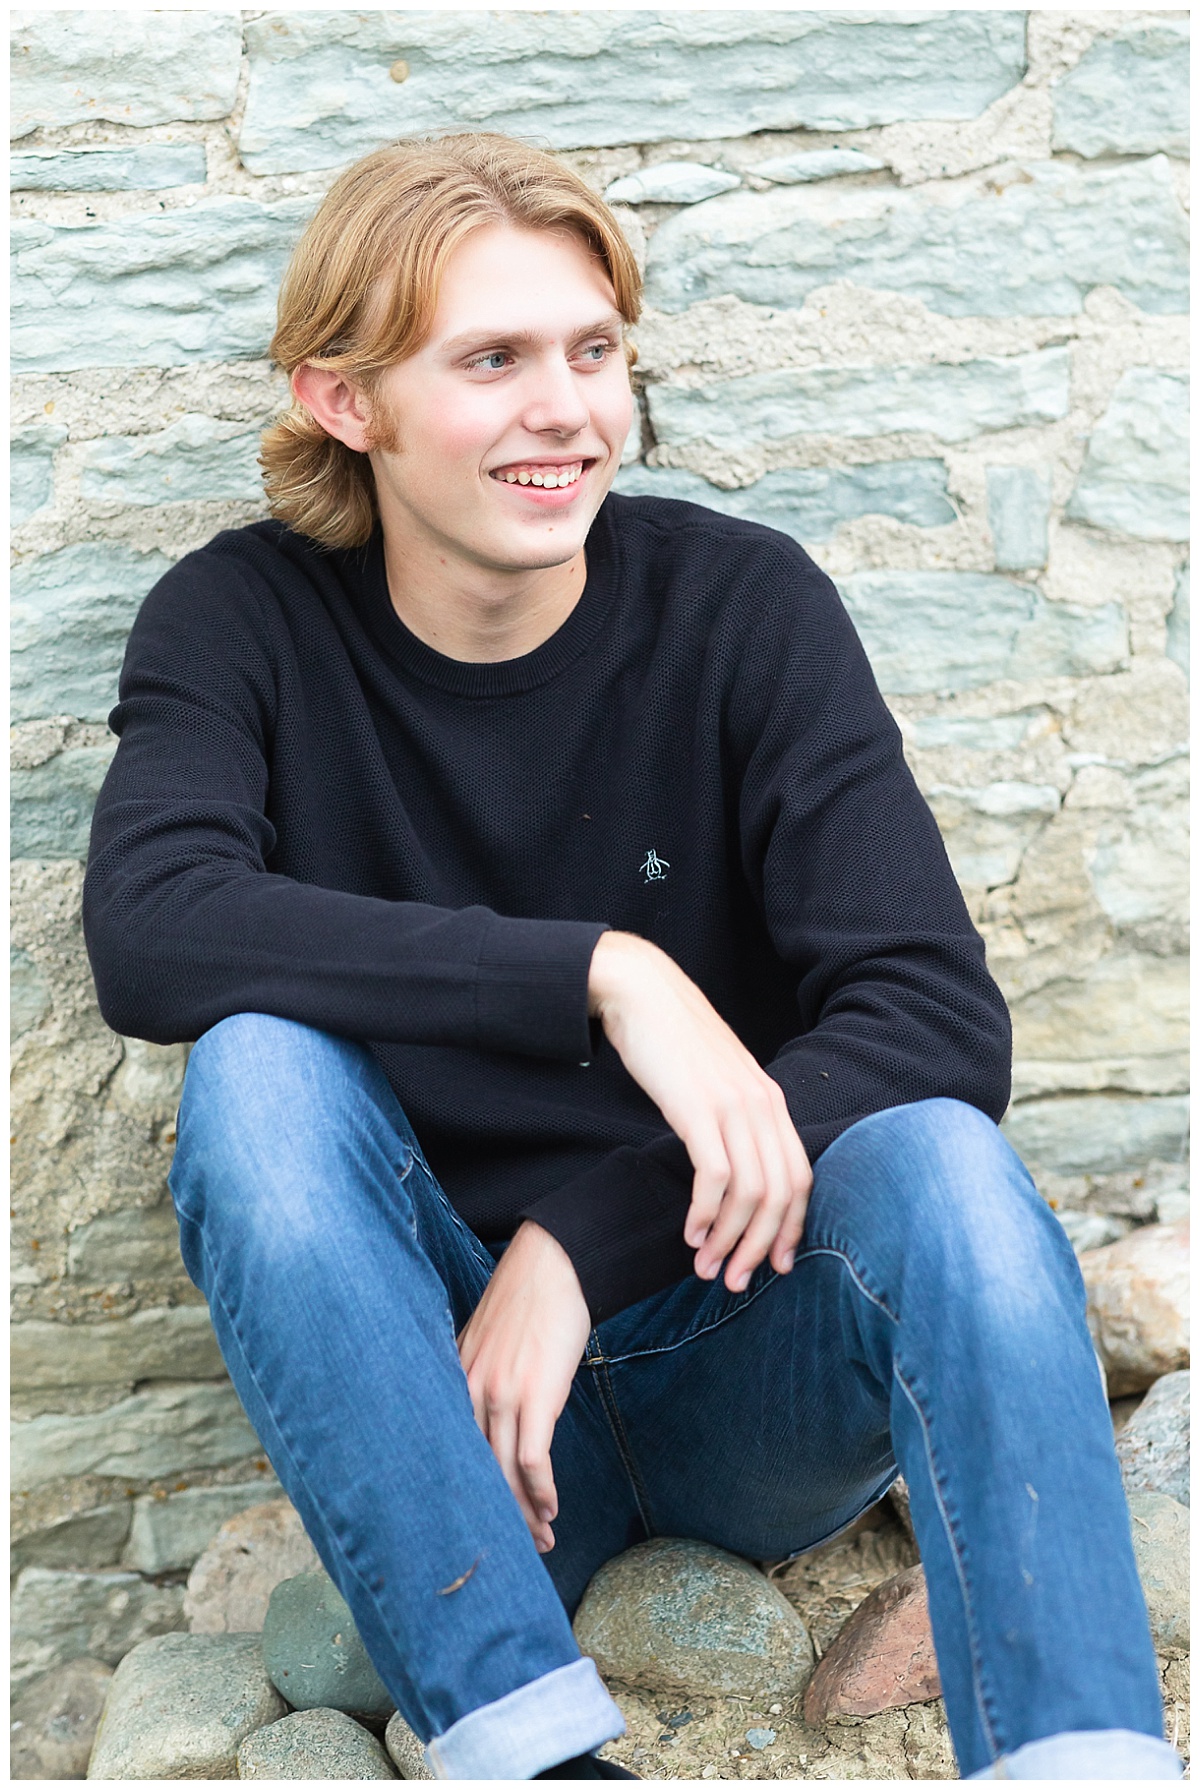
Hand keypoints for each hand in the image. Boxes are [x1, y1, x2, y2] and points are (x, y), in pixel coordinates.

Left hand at [457, 1219, 590, 1553]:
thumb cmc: (526, 1297)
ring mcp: (501, 1392)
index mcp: (456, 1378)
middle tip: (516, 1548)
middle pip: (476, 1470)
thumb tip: (487, 1408)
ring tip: (541, 1540)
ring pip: (504, 1472)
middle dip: (498, 1515)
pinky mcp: (536, 1393)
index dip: (467, 1491)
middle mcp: (470, 1389)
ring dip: (524, 1512)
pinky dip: (541, 1489)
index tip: (479, 1520)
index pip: (453, 1451)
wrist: (554, 1261)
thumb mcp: (488, 1337)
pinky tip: (551, 1508)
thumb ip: (479, 1373)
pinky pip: (533, 1457)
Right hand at [588, 931, 811, 1292]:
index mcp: (771, 1100)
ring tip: (705, 1267)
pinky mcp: (700, 1107)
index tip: (775, 1265)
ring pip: (752, 1193)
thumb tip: (731, 1168)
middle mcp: (763, 1104)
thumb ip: (732, 1118)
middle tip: (734, 1282)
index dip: (792, 1228)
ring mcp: (734, 1105)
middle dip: (761, 1248)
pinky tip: (690, 1233)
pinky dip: (706, 1214)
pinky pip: (716, 1176)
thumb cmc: (670, 1040)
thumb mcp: (715, 1081)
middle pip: (782, 1194)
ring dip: (730, 1240)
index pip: (801, 1178)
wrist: (641, 991)